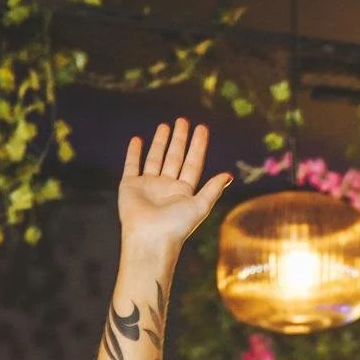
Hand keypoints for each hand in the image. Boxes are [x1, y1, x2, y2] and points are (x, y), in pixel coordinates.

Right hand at [117, 119, 230, 249]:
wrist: (150, 239)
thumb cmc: (176, 227)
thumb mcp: (200, 206)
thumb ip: (213, 189)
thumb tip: (229, 175)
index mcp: (183, 192)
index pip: (193, 163)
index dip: (198, 146)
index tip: (202, 128)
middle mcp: (166, 188)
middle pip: (175, 158)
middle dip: (179, 139)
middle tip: (183, 120)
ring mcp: (148, 186)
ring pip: (155, 159)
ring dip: (160, 143)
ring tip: (165, 125)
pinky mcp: (130, 186)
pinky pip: (132, 165)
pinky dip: (134, 153)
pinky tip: (137, 140)